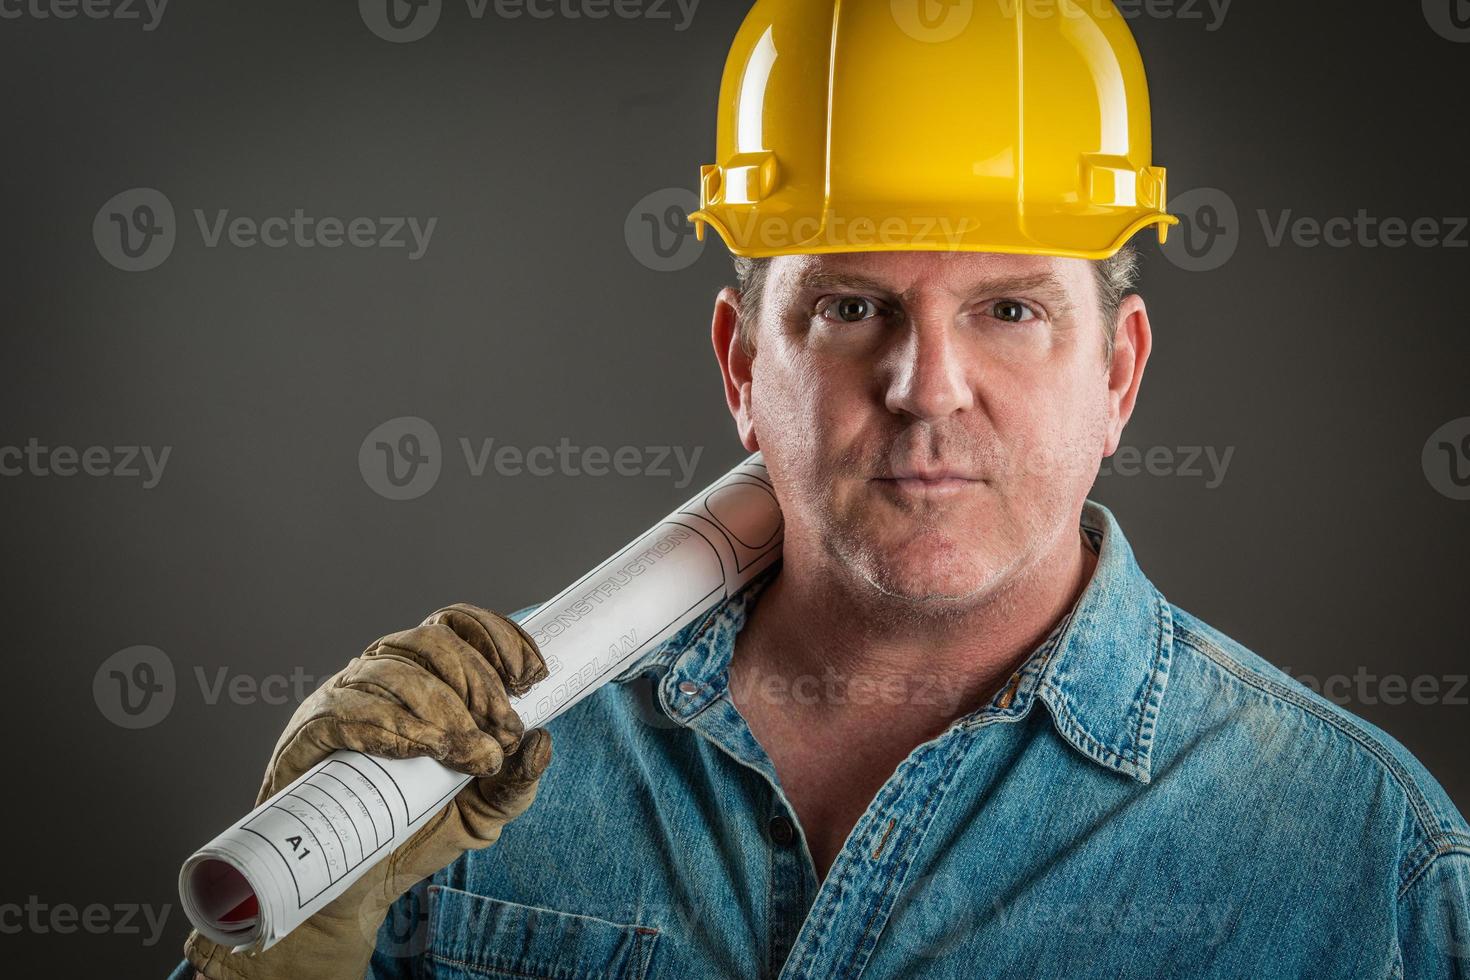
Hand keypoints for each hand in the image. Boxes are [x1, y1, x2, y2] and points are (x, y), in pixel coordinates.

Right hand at [184, 604, 552, 979]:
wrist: (359, 887)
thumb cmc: (419, 833)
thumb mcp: (484, 811)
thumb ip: (517, 781)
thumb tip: (541, 740)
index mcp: (428, 679)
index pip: (459, 626)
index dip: (498, 637)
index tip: (531, 676)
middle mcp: (384, 676)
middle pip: (432, 641)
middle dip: (479, 682)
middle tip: (501, 733)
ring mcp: (344, 700)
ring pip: (393, 671)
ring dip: (441, 709)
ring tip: (467, 754)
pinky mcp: (309, 734)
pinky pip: (346, 710)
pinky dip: (389, 724)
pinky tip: (418, 749)